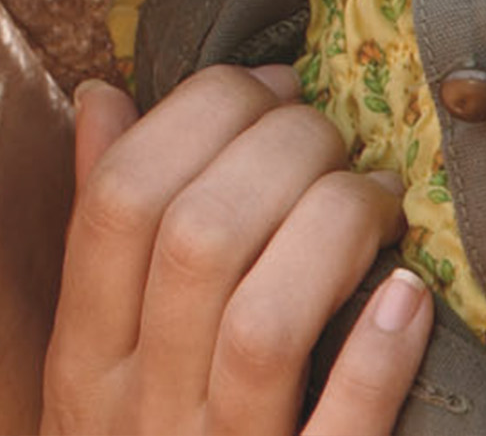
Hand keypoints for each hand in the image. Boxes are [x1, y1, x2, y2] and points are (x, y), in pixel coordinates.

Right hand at [41, 65, 432, 434]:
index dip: (192, 116)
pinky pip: (334, 430)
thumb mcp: (94, 357)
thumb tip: (103, 98)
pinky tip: (403, 295)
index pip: (116, 200)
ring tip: (371, 198)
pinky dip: (373, 356)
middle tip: (329, 130)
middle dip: (276, 153)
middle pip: (194, 240)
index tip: (259, 84)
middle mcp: (135, 406)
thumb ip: (100, 230)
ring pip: (263, 321)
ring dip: (329, 231)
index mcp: (82, 355)